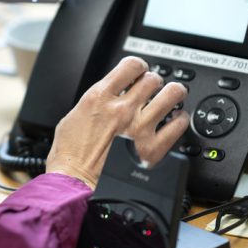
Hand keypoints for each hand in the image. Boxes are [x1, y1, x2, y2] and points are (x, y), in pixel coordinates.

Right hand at [45, 56, 189, 187]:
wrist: (75, 182)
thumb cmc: (69, 155)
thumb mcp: (74, 116)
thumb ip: (96, 101)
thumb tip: (110, 95)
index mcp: (100, 97)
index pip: (131, 65)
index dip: (139, 66)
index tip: (140, 72)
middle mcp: (122, 109)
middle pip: (153, 78)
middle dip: (154, 81)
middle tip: (153, 89)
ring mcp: (139, 128)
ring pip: (172, 95)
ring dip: (172, 95)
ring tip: (170, 100)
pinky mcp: (152, 148)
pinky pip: (178, 125)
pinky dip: (179, 120)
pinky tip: (173, 122)